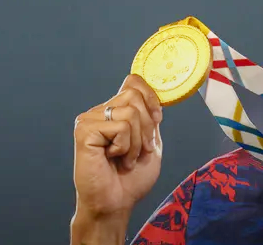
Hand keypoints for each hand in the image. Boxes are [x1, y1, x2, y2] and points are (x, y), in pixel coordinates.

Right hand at [72, 74, 162, 222]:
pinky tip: (113, 158)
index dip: (150, 96)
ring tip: (126, 158)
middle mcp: (100, 112)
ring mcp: (89, 120)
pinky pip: (120, 127)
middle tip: (141, 149)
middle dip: (147, 126)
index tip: (158, 119)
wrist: (116, 202)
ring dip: (137, 141)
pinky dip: (125, 146)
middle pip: (134, 95)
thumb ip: (151, 118)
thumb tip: (153, 95)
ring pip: (130, 112)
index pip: (132, 82)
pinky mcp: (84, 132)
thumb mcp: (151, 141)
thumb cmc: (131, 178)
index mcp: (115, 112)